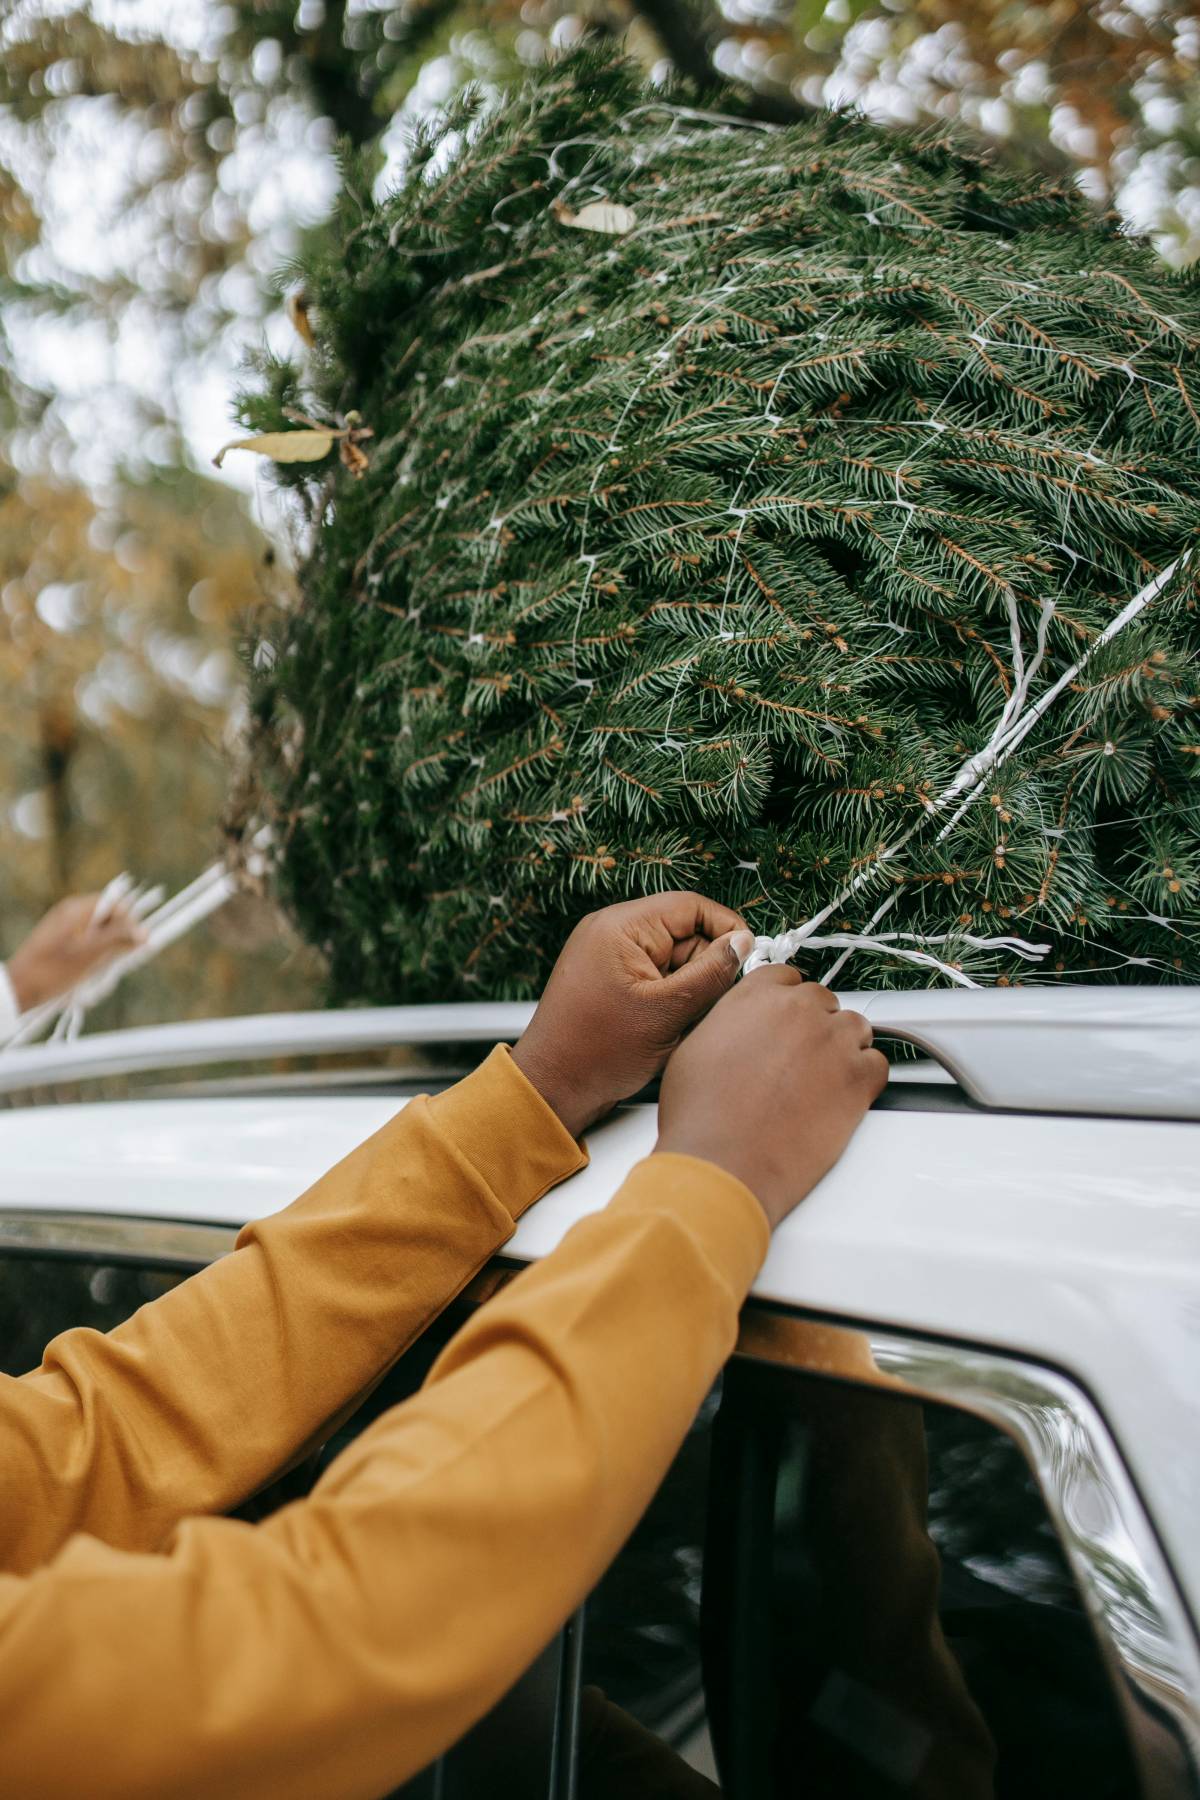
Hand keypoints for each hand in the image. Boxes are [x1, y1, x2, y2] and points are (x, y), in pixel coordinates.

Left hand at [6, 895, 147, 1012]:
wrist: (19, 989)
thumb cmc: (53, 970)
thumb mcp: (90, 954)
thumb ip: (118, 939)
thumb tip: (146, 932)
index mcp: (77, 909)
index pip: (116, 904)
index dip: (130, 921)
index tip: (138, 943)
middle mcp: (72, 913)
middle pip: (110, 920)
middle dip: (118, 941)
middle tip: (117, 961)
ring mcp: (67, 928)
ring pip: (102, 936)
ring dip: (106, 954)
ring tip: (97, 972)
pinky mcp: (63, 944)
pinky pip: (89, 946)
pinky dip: (94, 959)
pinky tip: (88, 975)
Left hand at [511, 892, 754, 1137]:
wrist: (554, 1088)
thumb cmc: (594, 1053)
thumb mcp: (666, 1012)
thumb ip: (710, 974)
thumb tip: (742, 945)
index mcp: (620, 927)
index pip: (690, 906)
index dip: (726, 929)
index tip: (749, 956)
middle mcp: (613, 934)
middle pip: (685, 933)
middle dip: (707, 966)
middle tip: (715, 1002)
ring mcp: (612, 957)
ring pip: (676, 959)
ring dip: (691, 987)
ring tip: (683, 1020)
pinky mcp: (615, 980)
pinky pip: (659, 977)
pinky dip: (674, 999)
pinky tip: (671, 1026)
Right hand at [655, 966, 887, 1228]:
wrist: (723, 1162)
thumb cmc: (702, 1116)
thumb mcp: (695, 1048)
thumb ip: (729, 1023)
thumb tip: (741, 1028)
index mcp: (755, 996)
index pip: (788, 979)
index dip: (789, 1004)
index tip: (788, 1022)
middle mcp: (797, 1009)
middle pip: (823, 1001)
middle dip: (815, 1027)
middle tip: (801, 1061)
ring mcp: (832, 1040)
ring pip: (855, 1027)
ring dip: (843, 1048)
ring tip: (822, 1081)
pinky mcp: (858, 1077)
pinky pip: (877, 1064)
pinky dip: (864, 1079)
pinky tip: (841, 1098)